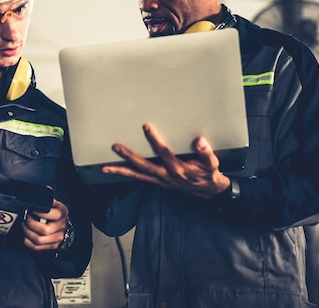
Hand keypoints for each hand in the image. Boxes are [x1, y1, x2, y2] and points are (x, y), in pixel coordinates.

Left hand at [22, 199, 68, 250]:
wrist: (64, 225)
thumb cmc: (57, 214)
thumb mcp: (55, 203)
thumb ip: (49, 197)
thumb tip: (46, 189)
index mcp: (62, 213)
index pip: (53, 215)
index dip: (40, 213)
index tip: (31, 210)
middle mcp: (61, 226)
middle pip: (45, 230)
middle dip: (31, 224)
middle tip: (26, 219)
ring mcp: (57, 237)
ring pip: (39, 240)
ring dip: (28, 233)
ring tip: (24, 226)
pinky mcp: (52, 245)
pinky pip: (37, 247)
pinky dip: (28, 242)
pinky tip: (25, 236)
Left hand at [102, 123, 229, 198]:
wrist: (208, 191)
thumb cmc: (208, 174)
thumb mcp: (212, 164)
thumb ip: (206, 153)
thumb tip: (199, 141)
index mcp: (178, 169)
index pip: (163, 152)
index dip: (154, 139)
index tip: (146, 127)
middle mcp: (166, 176)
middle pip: (143, 166)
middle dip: (129, 156)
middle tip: (116, 147)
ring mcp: (161, 181)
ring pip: (138, 176)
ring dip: (121, 171)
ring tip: (105, 168)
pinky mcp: (158, 182)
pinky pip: (140, 179)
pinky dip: (127, 175)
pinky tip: (116, 171)